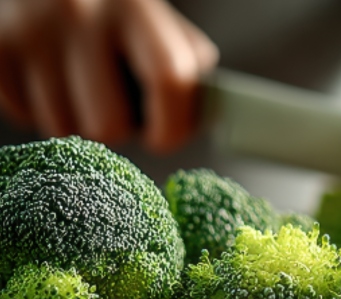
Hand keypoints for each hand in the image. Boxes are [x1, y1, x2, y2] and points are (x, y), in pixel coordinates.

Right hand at [0, 0, 216, 151]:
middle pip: (107, 125)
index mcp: (136, 6)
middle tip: (113, 101)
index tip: (164, 135)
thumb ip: (185, 63)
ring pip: (64, 129)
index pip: (170, 80)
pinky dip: (39, 109)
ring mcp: (31, 31)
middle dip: (117, 126)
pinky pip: (25, 117)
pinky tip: (48, 78)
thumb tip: (206, 116)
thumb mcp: (155, 20)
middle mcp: (80, 13)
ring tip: (77, 84)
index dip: (172, 125)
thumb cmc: (111, 10)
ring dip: (76, 119)